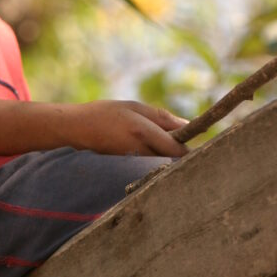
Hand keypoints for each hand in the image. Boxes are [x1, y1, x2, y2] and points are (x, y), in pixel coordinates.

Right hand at [63, 100, 188, 157]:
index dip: (191, 148)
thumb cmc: (105, 113)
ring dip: (167, 155)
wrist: (76, 129)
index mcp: (143, 132)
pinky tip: (143, 148)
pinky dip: (154, 158)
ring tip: (156, 142)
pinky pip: (150, 165)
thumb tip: (188, 125)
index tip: (200, 141)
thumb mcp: (134, 107)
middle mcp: (141, 151)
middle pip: (173, 160)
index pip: (179, 149)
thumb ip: (162, 117)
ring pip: (162, 164)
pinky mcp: (128, 169)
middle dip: (180, 152)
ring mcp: (134, 163)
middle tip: (181, 141)